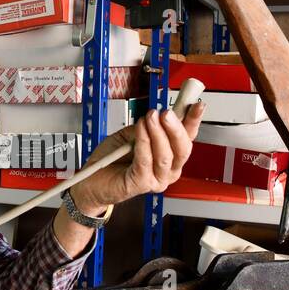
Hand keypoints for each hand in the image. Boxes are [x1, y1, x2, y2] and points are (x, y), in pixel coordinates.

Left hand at [69, 103, 204, 213]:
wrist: (92, 183)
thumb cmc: (111, 161)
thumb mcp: (128, 135)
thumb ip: (144, 127)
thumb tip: (155, 115)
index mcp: (169, 156)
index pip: (187, 138)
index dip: (193, 120)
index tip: (196, 104)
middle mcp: (168, 170)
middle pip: (182, 148)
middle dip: (176, 127)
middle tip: (166, 112)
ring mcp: (157, 180)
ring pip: (166, 155)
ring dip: (158, 133)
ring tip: (149, 118)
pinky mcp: (142, 184)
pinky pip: (146, 161)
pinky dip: (143, 142)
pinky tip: (140, 130)